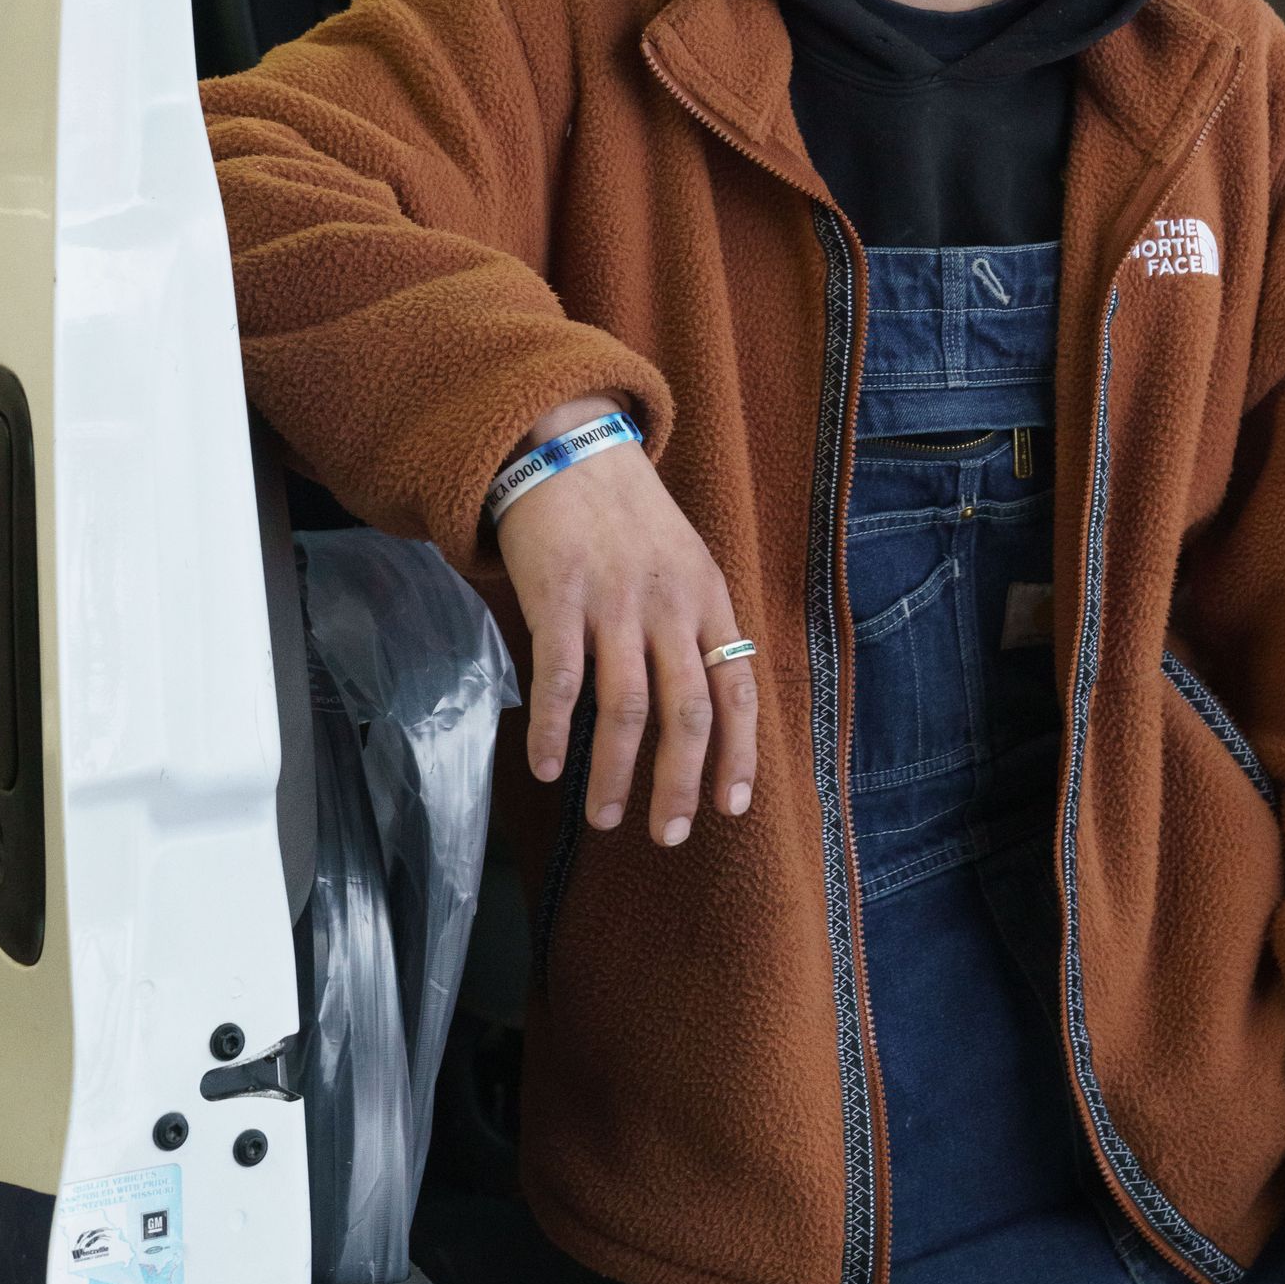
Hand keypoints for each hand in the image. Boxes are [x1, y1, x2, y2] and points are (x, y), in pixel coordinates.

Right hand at [495, 395, 756, 845]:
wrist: (570, 448)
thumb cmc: (628, 517)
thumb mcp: (685, 562)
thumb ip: (695, 628)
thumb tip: (705, 711)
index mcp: (709, 598)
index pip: (737, 687)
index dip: (739, 753)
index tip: (731, 807)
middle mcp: (669, 605)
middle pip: (687, 712)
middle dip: (679, 784)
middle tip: (667, 835)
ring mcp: (615, 601)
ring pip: (625, 708)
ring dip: (615, 773)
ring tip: (605, 817)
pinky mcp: (559, 596)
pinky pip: (560, 679)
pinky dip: (554, 731)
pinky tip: (545, 767)